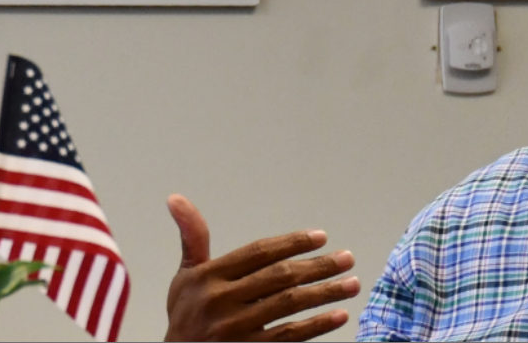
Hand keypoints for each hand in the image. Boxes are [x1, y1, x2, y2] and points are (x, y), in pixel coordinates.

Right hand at [163, 195, 364, 341]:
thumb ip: (193, 239)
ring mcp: (236, 328)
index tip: (320, 237)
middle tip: (346, 258)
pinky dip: (317, 325)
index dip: (291, 243)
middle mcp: (221, 300)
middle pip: (279, 277)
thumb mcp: (185, 277)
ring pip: (289, 304)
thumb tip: (176, 198)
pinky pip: (289, 335)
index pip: (258, 253)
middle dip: (318, 266)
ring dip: (325, 293)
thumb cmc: (186, 315)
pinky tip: (339, 315)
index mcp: (209, 277)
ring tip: (352, 284)